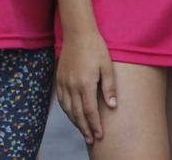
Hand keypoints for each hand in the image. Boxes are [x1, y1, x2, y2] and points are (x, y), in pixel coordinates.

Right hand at [56, 30, 116, 145]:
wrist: (78, 32)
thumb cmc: (96, 48)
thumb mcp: (108, 67)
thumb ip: (109, 87)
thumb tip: (112, 106)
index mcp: (86, 83)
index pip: (90, 111)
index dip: (95, 125)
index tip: (100, 135)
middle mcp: (72, 85)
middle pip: (77, 113)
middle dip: (85, 128)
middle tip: (91, 139)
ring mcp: (64, 81)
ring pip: (68, 108)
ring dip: (75, 121)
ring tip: (83, 131)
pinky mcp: (59, 77)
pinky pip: (61, 99)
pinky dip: (66, 110)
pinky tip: (72, 114)